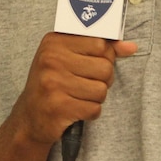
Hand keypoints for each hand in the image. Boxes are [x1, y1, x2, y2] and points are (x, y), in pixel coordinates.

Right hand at [11, 32, 135, 144]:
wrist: (29, 118)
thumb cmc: (52, 84)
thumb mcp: (68, 58)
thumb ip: (99, 49)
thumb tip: (130, 47)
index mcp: (54, 42)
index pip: (100, 44)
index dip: (104, 57)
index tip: (91, 64)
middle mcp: (51, 60)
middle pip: (105, 68)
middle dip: (102, 80)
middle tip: (84, 84)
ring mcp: (53, 83)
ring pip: (101, 90)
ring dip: (95, 98)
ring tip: (78, 97)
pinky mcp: (58, 107)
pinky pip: (94, 109)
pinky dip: (89, 113)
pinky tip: (75, 109)